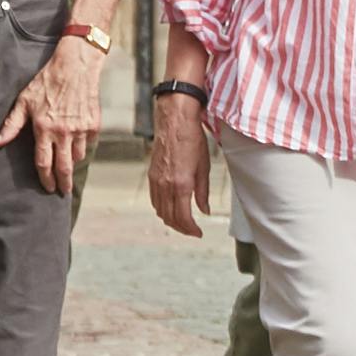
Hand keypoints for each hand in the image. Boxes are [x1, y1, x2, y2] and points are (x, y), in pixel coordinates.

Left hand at [0, 29, 105, 196]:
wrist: (75, 66)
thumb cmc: (46, 82)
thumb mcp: (24, 101)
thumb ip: (11, 125)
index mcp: (44, 129)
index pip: (44, 163)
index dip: (45, 179)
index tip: (47, 188)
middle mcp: (63, 133)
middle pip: (64, 167)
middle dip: (63, 183)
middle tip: (63, 191)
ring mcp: (81, 129)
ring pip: (78, 156)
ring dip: (72, 162)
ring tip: (68, 165)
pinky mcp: (94, 123)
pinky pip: (88, 143)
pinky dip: (83, 146)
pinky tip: (78, 143)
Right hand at [148, 98, 212, 237]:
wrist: (175, 122)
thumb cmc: (192, 140)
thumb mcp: (204, 167)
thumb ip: (203, 192)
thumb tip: (204, 210)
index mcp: (181, 184)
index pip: (183, 217)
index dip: (191, 229)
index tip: (199, 233)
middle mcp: (166, 185)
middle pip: (169, 217)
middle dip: (181, 228)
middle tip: (192, 230)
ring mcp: (156, 181)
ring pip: (160, 210)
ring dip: (171, 220)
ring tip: (183, 222)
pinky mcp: (151, 175)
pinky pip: (154, 199)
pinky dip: (162, 208)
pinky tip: (170, 208)